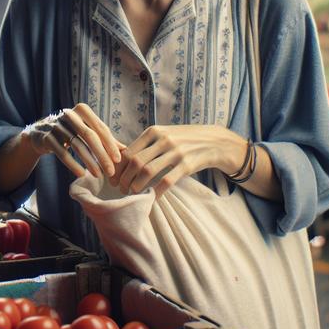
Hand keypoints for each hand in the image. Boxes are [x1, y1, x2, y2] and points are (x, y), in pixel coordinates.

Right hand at [23, 104, 123, 177]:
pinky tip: (82, 173)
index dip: (110, 144)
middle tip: (111, 171)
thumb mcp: (87, 131)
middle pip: (89, 136)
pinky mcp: (46, 137)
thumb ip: (104, 139)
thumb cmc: (70, 132)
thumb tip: (126, 150)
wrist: (39, 134)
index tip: (118, 160)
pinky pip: (62, 153)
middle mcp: (69, 114)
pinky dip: (73, 164)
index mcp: (82, 110)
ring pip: (76, 145)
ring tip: (99, 175)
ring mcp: (56, 125)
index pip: (100, 128)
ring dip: (89, 161)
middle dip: (102, 155)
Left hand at [114, 125, 246, 195]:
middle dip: (124, 178)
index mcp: (154, 131)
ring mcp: (176, 152)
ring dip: (136, 186)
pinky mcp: (187, 165)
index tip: (114, 178)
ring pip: (147, 171)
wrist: (214, 141)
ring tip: (132, 193)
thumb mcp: (164, 134)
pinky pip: (166, 181)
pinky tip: (152, 197)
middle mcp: (163, 140)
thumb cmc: (183, 139)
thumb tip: (123, 159)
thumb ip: (146, 144)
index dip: (118, 168)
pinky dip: (156, 191)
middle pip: (135, 162)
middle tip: (120, 189)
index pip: (128, 151)